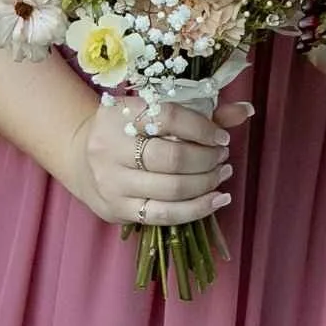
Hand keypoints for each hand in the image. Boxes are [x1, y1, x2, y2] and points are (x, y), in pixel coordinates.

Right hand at [67, 97, 252, 228]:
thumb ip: (201, 111)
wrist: (80, 156)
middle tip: (223, 157)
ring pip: (170, 190)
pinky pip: (163, 215)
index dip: (202, 128)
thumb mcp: (154, 111)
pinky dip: (196, 210)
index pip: (169, 117)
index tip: (222, 137)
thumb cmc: (128, 129)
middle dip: (206, 160)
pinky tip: (216, 201)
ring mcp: (112, 182)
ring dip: (206, 184)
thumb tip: (246, 110)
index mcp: (120, 113)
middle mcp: (110, 148)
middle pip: (171, 158)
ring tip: (222, 175)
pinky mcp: (116, 210)